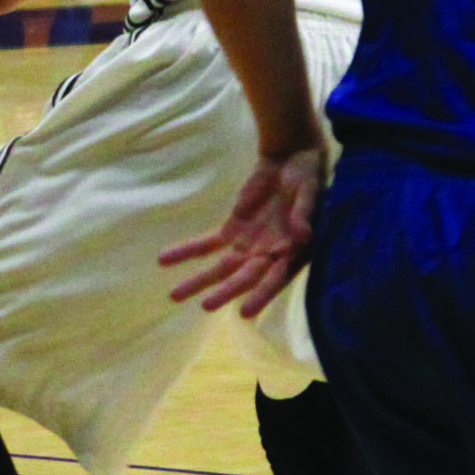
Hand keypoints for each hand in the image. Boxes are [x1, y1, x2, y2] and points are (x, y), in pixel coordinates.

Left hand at [159, 143, 330, 317]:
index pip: (276, 279)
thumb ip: (304, 214)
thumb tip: (303, 235)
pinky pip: (207, 244)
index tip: (245, 312)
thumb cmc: (308, 180)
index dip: (261, 295)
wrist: (291, 162)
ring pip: (220, 268)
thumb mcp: (309, 193)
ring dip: (198, 281)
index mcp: (292, 252)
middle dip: (225, 292)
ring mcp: (248, 245)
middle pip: (244, 277)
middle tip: (206, 306)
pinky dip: (187, 251)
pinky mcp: (231, 230)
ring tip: (174, 296)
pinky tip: (165, 259)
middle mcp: (268, 255)